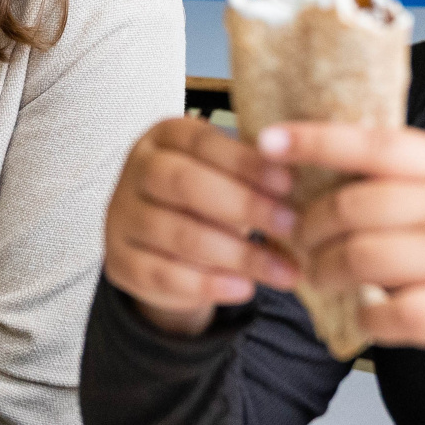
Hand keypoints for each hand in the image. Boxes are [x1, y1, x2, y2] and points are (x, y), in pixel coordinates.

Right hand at [102, 116, 301, 337]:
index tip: (289, 183)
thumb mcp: (226, 172)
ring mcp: (121, 216)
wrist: (161, 244)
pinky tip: (244, 288)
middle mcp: (135, 170)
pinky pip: (162, 274)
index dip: (246, 162)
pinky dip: (208, 285)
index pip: (201, 141)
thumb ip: (255, 170)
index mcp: (163, 136)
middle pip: (184, 183)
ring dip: (237, 254)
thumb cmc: (207, 198)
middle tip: (290, 225)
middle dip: (244, 205)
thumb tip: (305, 173)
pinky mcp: (119, 261)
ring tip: (283, 271)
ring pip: (177, 234)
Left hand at [271, 123, 424, 379]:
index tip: (266, 142)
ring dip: (326, 271)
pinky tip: (367, 319)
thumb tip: (356, 165)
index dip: (315, 139)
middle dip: (309, 224)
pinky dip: (372, 319)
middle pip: (356, 205)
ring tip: (317, 279)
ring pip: (367, 257)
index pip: (376, 143)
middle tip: (294, 237)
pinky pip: (403, 316)